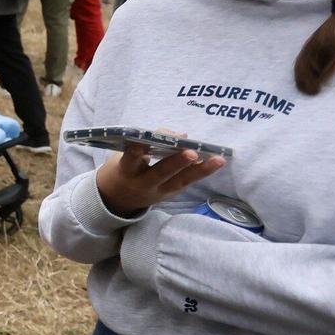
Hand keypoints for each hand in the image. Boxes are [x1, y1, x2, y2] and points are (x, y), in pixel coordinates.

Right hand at [96, 143, 226, 217]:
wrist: (117, 200)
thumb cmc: (123, 169)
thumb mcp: (124, 155)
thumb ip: (147, 144)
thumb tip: (181, 135)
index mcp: (125, 171)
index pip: (130, 160)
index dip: (136, 152)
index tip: (142, 142)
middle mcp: (142, 184)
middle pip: (160, 173)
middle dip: (176, 163)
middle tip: (191, 153)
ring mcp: (158, 192)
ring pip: (180, 181)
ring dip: (200, 170)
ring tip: (218, 160)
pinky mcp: (169, 195)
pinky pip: (186, 183)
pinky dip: (200, 172)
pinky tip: (215, 163)